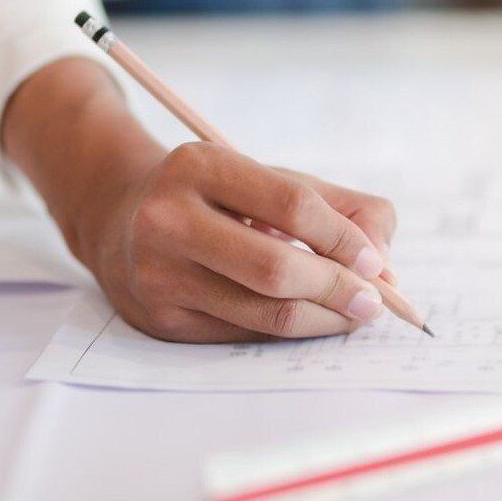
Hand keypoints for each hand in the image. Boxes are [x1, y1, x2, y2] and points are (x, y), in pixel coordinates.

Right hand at [82, 142, 397, 342]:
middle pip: (276, 268)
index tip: (376, 263)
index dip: (345, 239)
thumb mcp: (265, 179)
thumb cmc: (214, 198)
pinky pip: (244, 333)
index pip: (292, 206)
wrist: (119, 220)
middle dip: (338, 288)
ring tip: (353, 315)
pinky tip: (310, 319)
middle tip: (373, 302)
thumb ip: (336, 206)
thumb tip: (383, 262)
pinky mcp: (160, 318)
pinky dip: (288, 330)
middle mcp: (168, 219)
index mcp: (199, 166)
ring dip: (323, 319)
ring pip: (263, 311)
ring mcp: (158, 273)